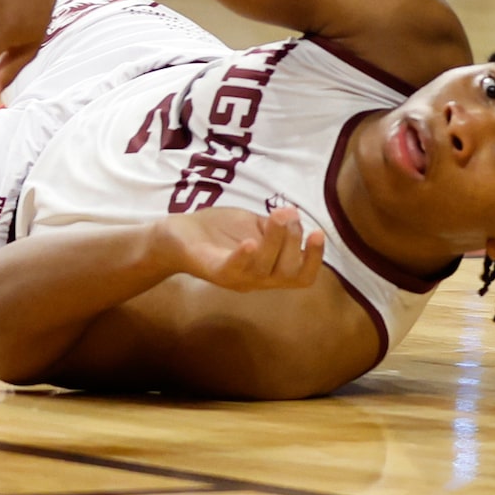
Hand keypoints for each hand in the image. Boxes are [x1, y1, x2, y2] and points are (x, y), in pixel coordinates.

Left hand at [160, 202, 328, 291]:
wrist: (177, 235)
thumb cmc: (219, 231)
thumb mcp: (254, 224)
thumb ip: (274, 225)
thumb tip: (292, 215)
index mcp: (270, 269)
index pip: (301, 277)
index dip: (315, 259)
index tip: (318, 233)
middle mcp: (257, 280)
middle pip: (288, 272)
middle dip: (294, 241)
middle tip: (287, 215)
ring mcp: (236, 278)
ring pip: (265, 269)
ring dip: (275, 241)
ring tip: (278, 216)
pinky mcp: (214, 271)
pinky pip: (232, 270)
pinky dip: (243, 257)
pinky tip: (250, 242)